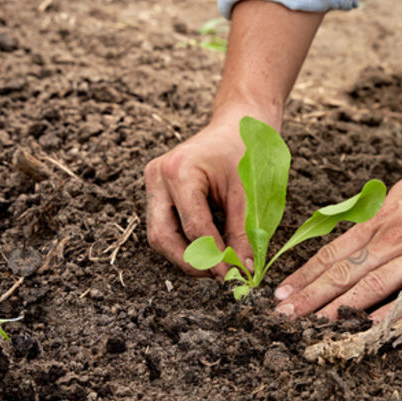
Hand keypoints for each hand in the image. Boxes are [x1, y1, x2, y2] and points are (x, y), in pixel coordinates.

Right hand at [144, 108, 256, 277]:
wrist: (238, 124)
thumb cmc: (245, 151)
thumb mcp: (248, 194)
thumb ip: (243, 234)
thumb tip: (242, 271)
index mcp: (180, 171)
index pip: (194, 228)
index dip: (214, 257)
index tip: (234, 274)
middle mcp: (158, 175)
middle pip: (163, 236)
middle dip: (191, 262)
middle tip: (219, 276)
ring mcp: (153, 182)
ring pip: (160, 235)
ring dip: (187, 255)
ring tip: (217, 263)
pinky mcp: (157, 189)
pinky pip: (166, 225)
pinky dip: (186, 241)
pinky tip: (210, 246)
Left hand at [273, 141, 401, 320]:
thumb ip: (377, 218)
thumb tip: (351, 237)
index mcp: (380, 219)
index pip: (333, 252)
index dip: (305, 274)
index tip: (282, 292)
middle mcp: (394, 236)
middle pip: (345, 270)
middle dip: (311, 295)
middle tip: (284, 314)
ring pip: (373, 282)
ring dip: (341, 306)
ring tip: (315, 324)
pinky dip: (395, 309)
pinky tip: (373, 323)